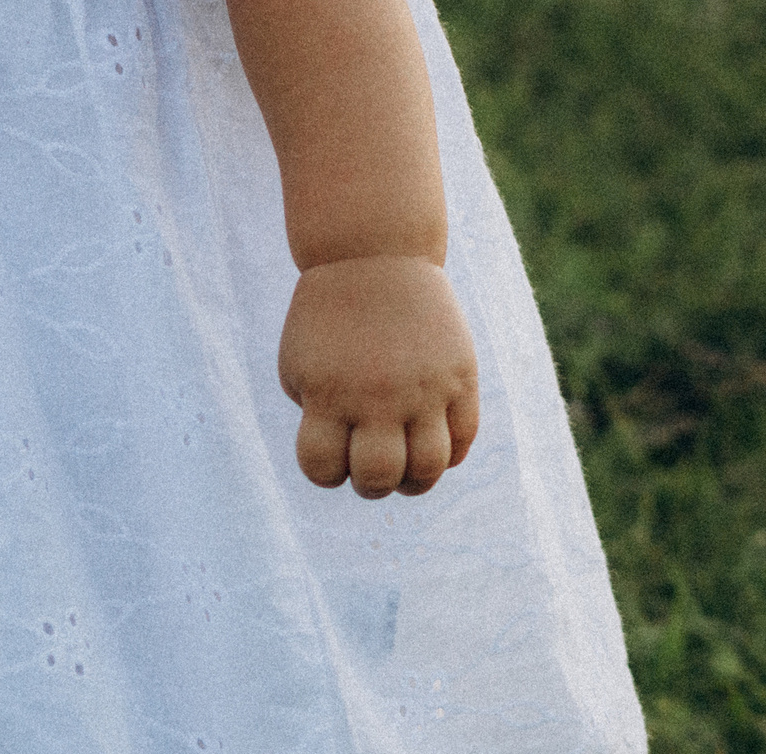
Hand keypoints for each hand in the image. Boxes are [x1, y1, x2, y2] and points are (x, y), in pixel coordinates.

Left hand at [277, 255, 479, 497]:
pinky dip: (450, 455)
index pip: (323, 469)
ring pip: (429, 467)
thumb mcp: (300, 367)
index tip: (332, 455)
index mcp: (329, 393)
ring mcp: (425, 387)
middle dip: (370, 485)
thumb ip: (317, 420)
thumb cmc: (328, 320)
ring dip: (415, 482)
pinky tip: (432, 444)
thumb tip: (350, 464)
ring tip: (407, 472)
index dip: (325, 474)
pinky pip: (465, 437)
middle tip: (371, 469)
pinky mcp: (461, 376)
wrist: (375, 256)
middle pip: (379, 477)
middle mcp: (379, 395)